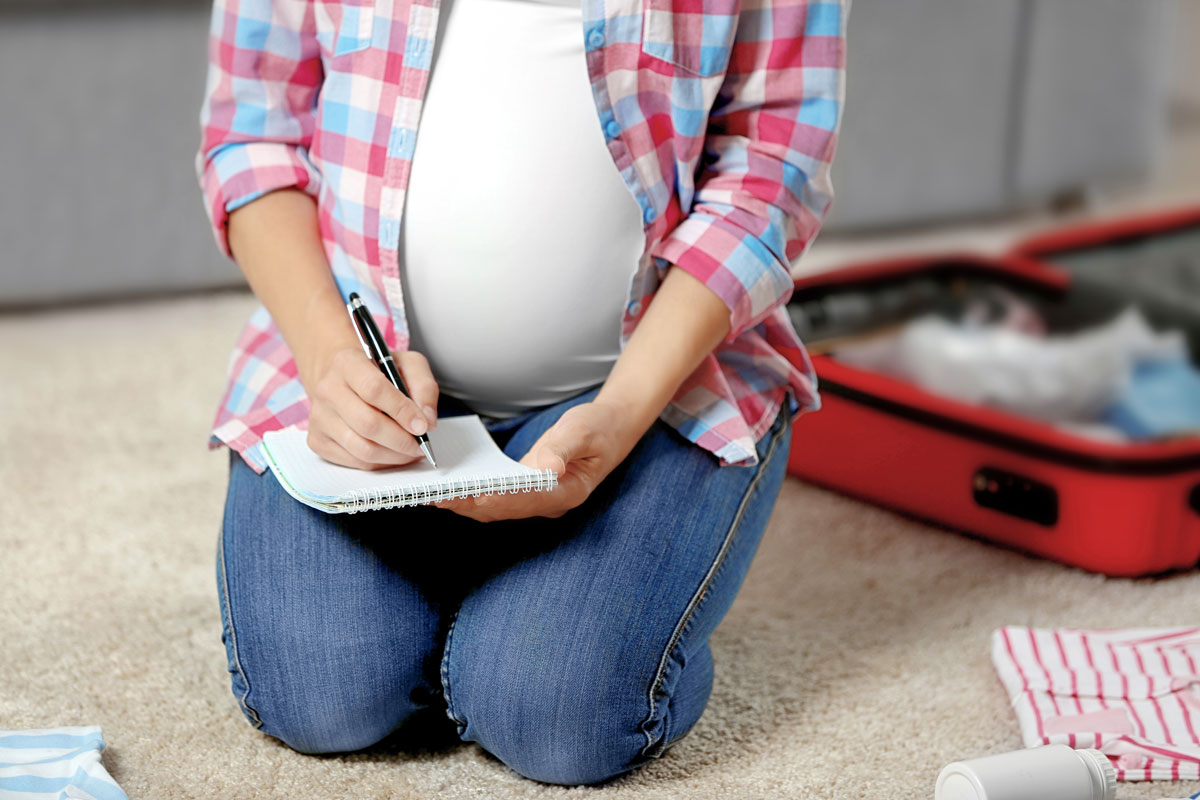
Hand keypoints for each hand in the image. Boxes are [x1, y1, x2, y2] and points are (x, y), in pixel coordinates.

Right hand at [305, 346, 439, 469]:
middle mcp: (327, 390)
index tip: (422, 425)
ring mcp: (319, 417)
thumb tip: (427, 421)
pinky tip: (392, 453)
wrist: (343, 378)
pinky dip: (380, 463)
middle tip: (421, 444)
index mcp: (347, 363)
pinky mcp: (318, 439)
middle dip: (401, 440)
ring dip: (394, 456)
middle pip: (368, 424)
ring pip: (362, 448)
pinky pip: (355, 461)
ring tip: (410, 451)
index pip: (374, 389)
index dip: (402, 411)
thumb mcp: (407, 364)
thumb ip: (424, 387)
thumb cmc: (377, 371)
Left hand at [432, 400, 643, 521]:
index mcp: (567, 492)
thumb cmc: (599, 428)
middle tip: (435, 497)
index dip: (495, 497)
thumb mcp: (583, 430)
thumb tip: (545, 467)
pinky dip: (471, 494)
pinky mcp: (527, 491)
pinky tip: (450, 486)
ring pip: (495, 508)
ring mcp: (538, 499)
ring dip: (464, 504)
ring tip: (432, 495)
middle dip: (468, 504)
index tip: (467, 493)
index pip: (524, 499)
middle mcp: (550, 502)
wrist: (611, 429)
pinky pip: (495, 498)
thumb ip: (563, 448)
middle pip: (503, 509)